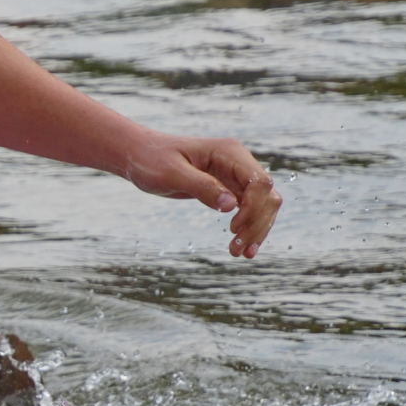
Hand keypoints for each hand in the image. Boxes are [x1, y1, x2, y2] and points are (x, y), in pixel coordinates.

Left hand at [123, 134, 282, 257]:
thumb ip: (201, 186)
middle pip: (266, 196)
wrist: (139, 155)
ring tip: (241, 253)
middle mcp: (238, 162)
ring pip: (263, 205)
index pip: (258, 182)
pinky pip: (249, 209)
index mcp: (228, 152)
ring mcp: (235, 175)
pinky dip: (249, 227)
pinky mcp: (228, 188)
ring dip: (256, 230)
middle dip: (256, 224)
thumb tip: (231, 204)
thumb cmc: (151, 159)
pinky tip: (244, 247)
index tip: (232, 228)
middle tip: (236, 250)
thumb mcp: (171, 173)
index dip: (253, 207)